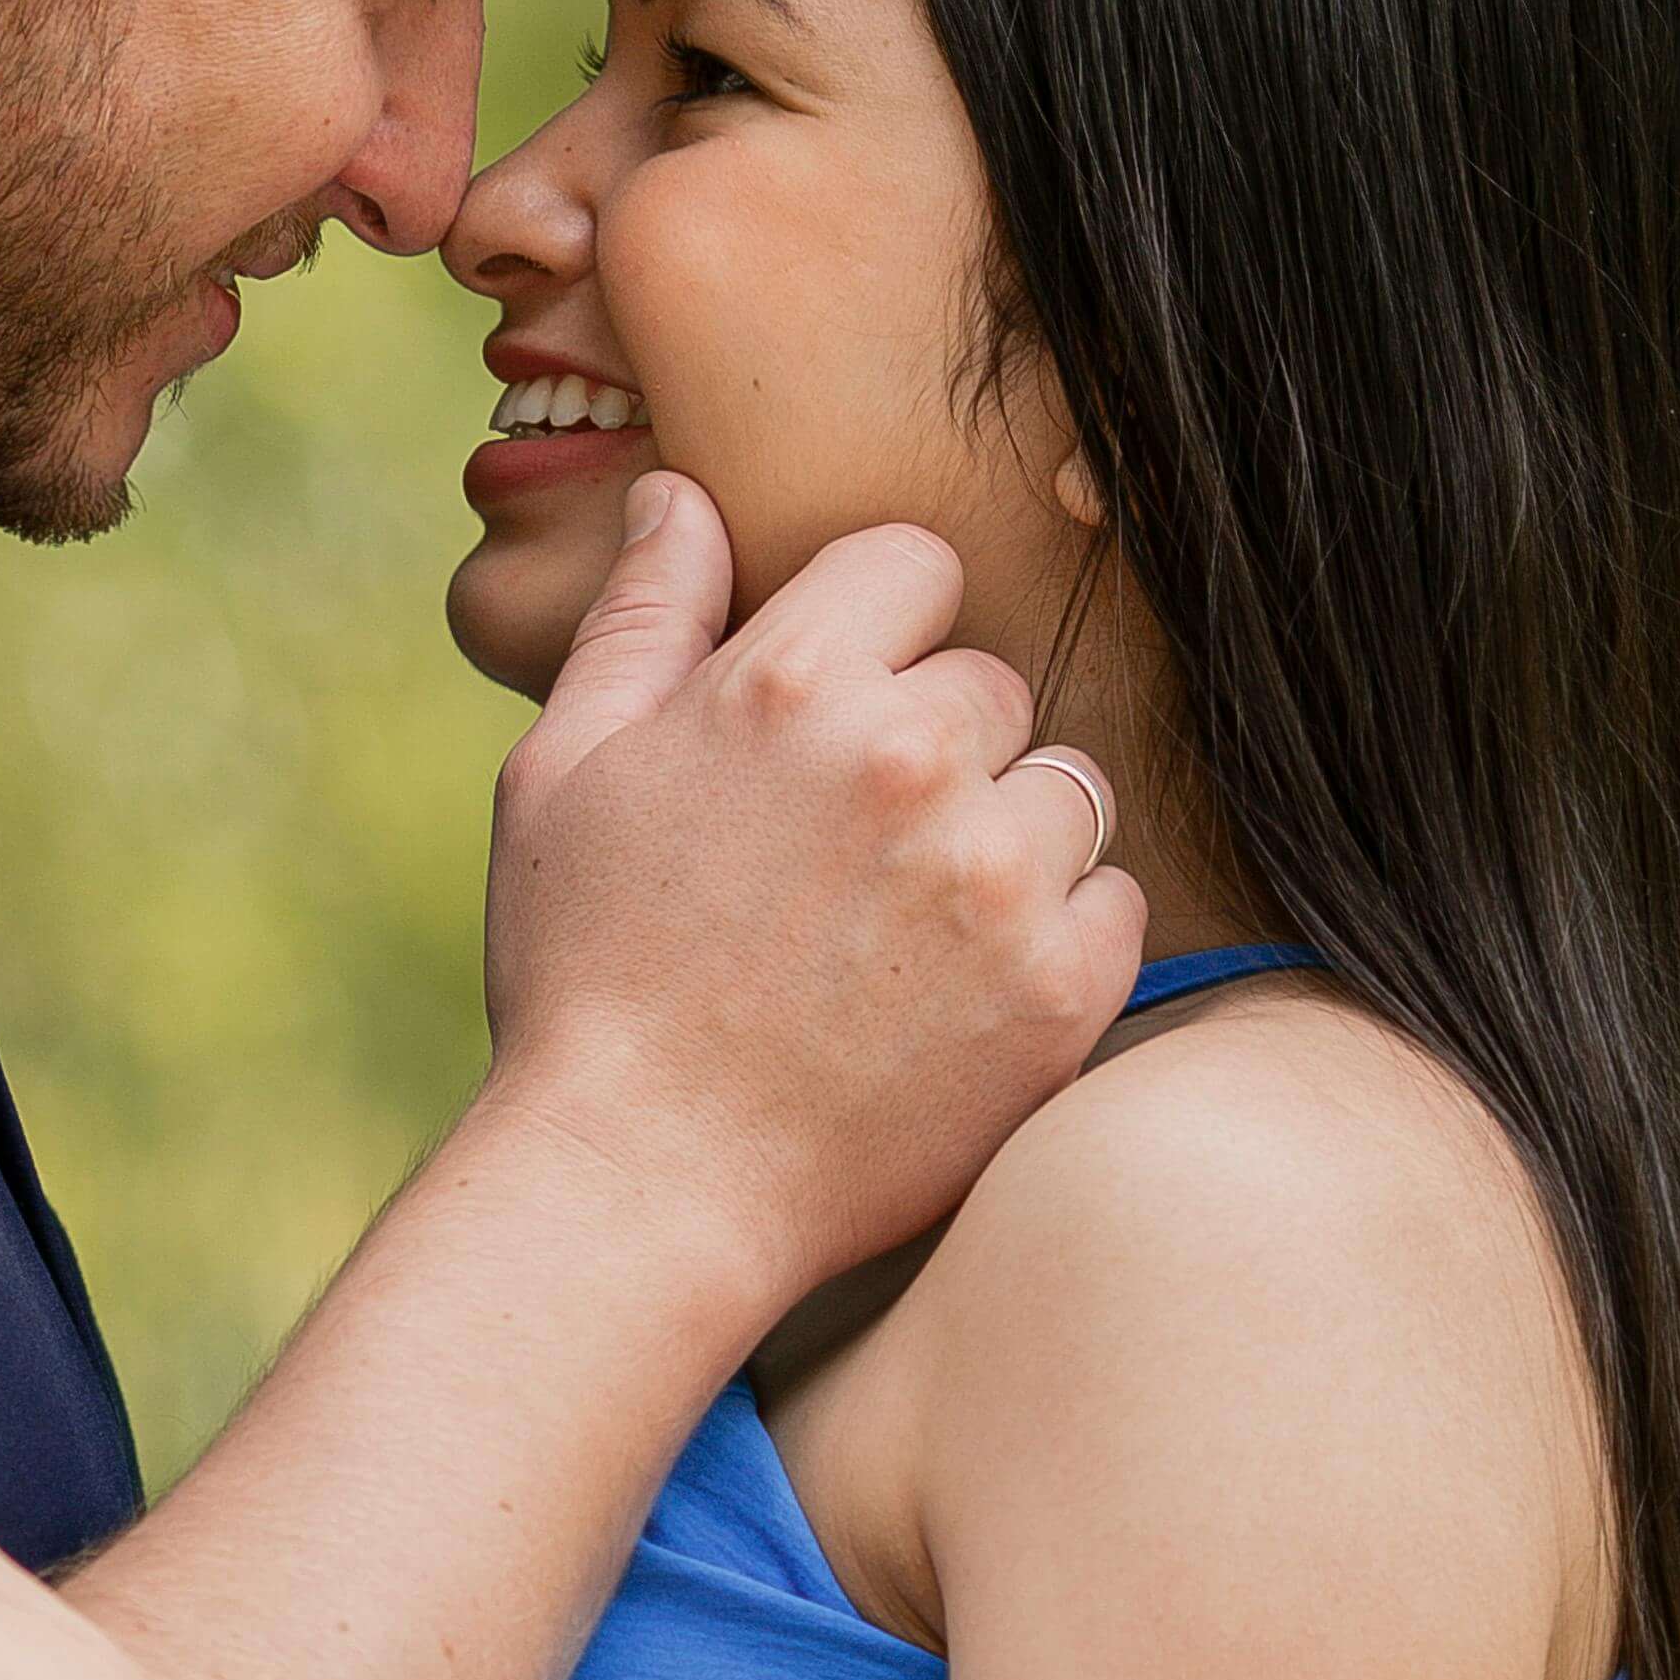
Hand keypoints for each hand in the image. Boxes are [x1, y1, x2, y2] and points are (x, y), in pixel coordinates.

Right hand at [474, 478, 1142, 1298]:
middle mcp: (909, 759)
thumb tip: (680, 493)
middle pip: (994, 684)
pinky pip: (1115, 901)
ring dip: (1008, 838)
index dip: (877, 636)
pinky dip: (1056, 938)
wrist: (644, 1186)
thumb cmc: (586, 976)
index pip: (914, 565)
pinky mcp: (1061, 988)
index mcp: (790, 683)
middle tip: (847, 857)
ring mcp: (997, 876)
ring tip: (906, 927)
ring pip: (1068, 786)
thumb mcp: (564, 772)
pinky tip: (956, 991)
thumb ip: (643, 617)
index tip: (838, 719)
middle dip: (935, 748)